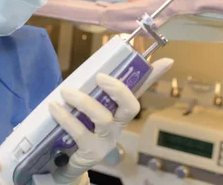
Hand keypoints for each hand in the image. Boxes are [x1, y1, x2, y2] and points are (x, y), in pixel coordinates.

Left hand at [48, 58, 173, 183]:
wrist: (67, 161)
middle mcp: (119, 125)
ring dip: (84, 102)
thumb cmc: (80, 127)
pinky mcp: (92, 152)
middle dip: (119, 90)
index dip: (153, 76)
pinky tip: (55, 107)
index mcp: (119, 110)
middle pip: (130, 107)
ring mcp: (107, 140)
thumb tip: (95, 67)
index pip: (139, 89)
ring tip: (65, 91)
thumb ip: (91, 88)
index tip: (167, 60)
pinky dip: (66, 118)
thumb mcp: (86, 105)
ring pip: (103, 118)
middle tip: (100, 77)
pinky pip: (81, 133)